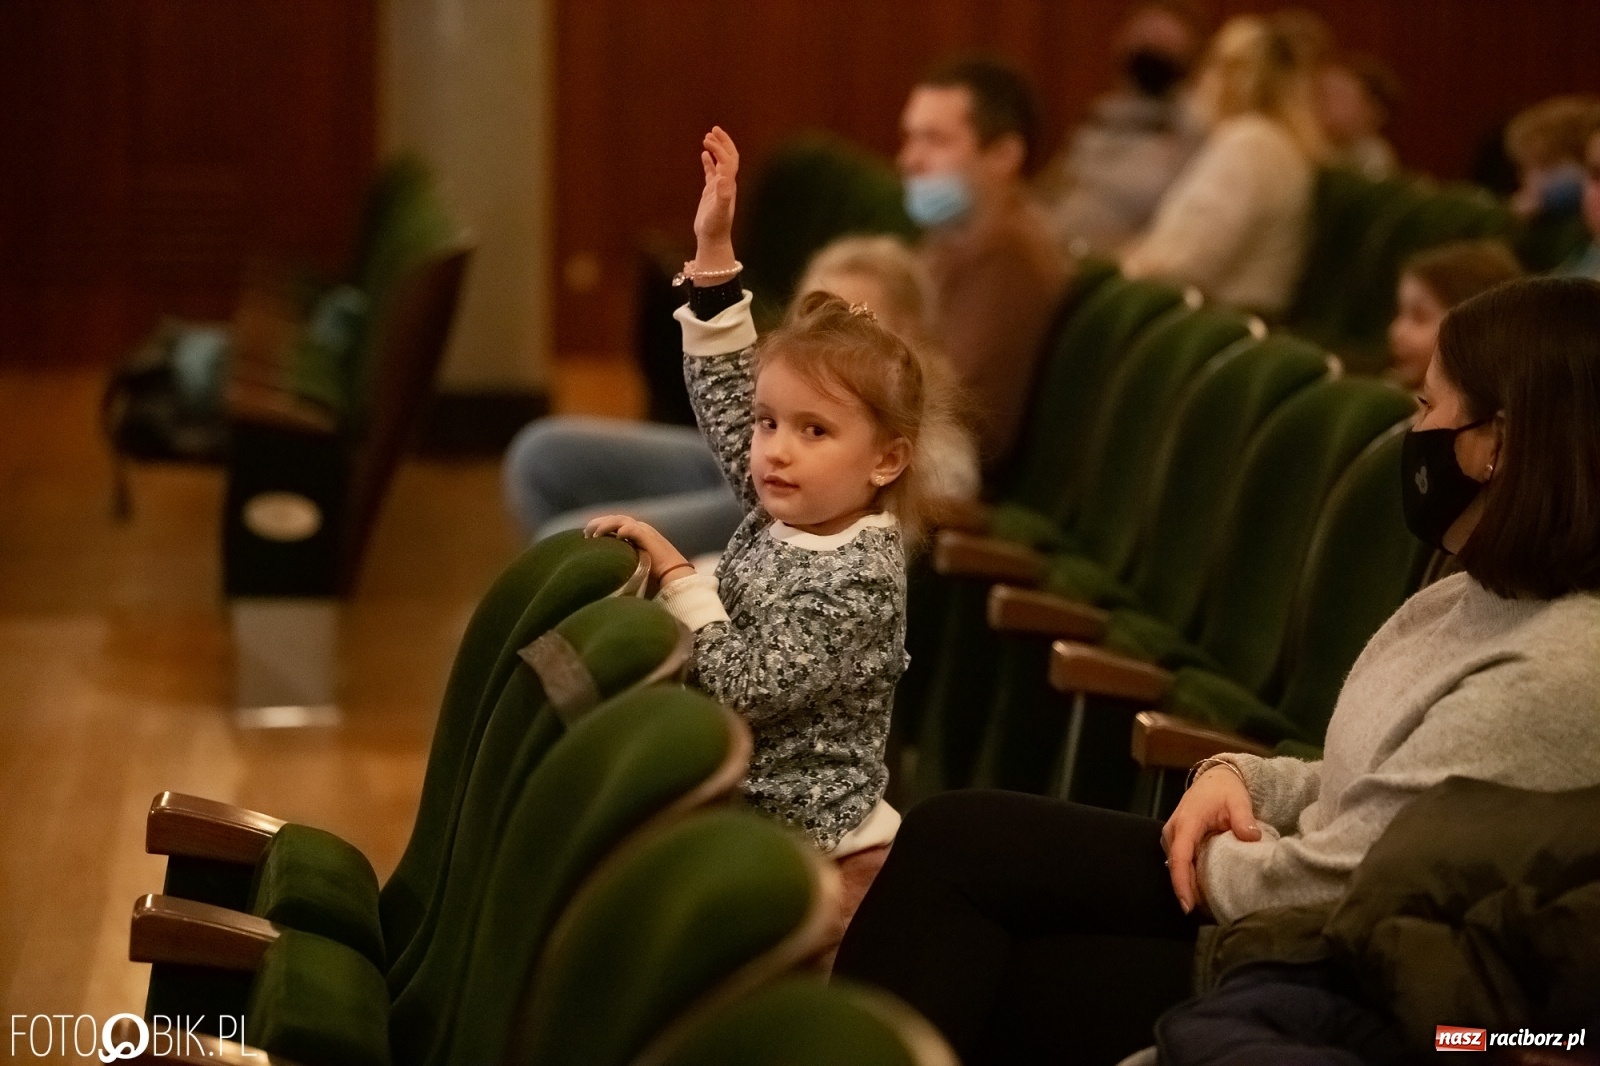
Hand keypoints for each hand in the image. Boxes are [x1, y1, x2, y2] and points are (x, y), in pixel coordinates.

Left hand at [583, 515, 691, 583]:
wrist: (675, 577)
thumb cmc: (655, 577)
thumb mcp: (634, 565)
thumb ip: (621, 561)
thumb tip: (602, 570)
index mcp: (637, 533)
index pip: (615, 523)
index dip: (600, 526)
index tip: (586, 535)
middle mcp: (641, 529)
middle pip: (615, 518)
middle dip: (598, 523)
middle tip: (585, 533)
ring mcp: (645, 531)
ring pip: (620, 520)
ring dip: (605, 525)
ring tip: (594, 534)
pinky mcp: (649, 537)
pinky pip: (632, 529)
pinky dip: (622, 530)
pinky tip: (613, 537)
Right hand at [691, 126, 738, 273]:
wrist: (713, 240)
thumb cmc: (716, 227)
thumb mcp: (719, 212)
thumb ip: (723, 195)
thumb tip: (723, 178)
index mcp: (729, 184)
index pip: (728, 160)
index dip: (720, 148)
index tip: (708, 139)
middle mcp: (726, 183)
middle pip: (729, 157)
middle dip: (723, 142)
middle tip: (714, 129)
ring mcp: (719, 187)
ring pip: (720, 162)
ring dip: (716, 149)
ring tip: (707, 136)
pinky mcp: (711, 193)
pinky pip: (711, 173)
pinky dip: (708, 162)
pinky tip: (703, 154)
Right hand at [1161, 764, 1260, 914]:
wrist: (1216, 778)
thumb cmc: (1226, 790)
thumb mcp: (1238, 800)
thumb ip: (1244, 819)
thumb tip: (1251, 837)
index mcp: (1187, 822)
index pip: (1180, 857)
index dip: (1182, 883)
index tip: (1188, 906)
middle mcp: (1174, 831)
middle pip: (1176, 866)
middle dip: (1187, 891)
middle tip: (1206, 914)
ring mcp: (1173, 835)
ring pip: (1177, 866)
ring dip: (1188, 885)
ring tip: (1206, 906)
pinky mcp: (1178, 840)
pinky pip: (1181, 862)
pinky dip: (1190, 877)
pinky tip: (1204, 890)